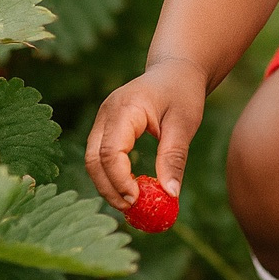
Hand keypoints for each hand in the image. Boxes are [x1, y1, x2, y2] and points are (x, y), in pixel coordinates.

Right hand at [85, 60, 206, 210]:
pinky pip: (101, 156)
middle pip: (94, 160)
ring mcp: (103, 120)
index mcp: (125, 108)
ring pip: (93, 160)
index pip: (110, 152)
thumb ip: (174, 158)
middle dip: (109, 189)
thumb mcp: (184, 123)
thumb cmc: (183, 92)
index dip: (120, 180)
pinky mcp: (107, 127)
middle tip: (132, 210)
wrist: (176, 69)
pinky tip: (131, 189)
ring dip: (108, 185)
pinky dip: (112, 175)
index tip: (138, 200)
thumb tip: (170, 195)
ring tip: (133, 204)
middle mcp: (106, 113)